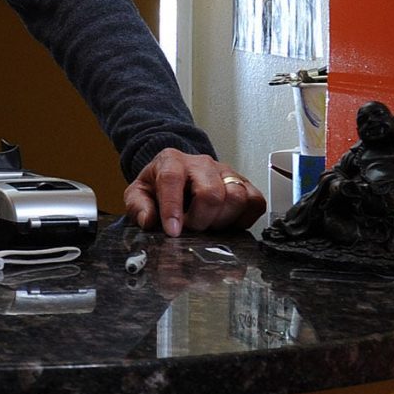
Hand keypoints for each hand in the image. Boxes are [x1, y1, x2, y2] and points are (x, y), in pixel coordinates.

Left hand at [123, 149, 264, 236]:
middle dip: (201, 219)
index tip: (173, 232)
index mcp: (171, 161)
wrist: (179, 171)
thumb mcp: (139, 193)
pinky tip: (227, 223)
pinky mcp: (245, 183)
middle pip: (210, 192)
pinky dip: (244, 219)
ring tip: (209, 225)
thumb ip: (138, 206)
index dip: (173, 208)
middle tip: (192, 228)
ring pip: (237, 197)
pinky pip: (256, 202)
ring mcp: (226, 172)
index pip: (172, 180)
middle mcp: (202, 163)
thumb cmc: (159, 185)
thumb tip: (148, 221)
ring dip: (222, 220)